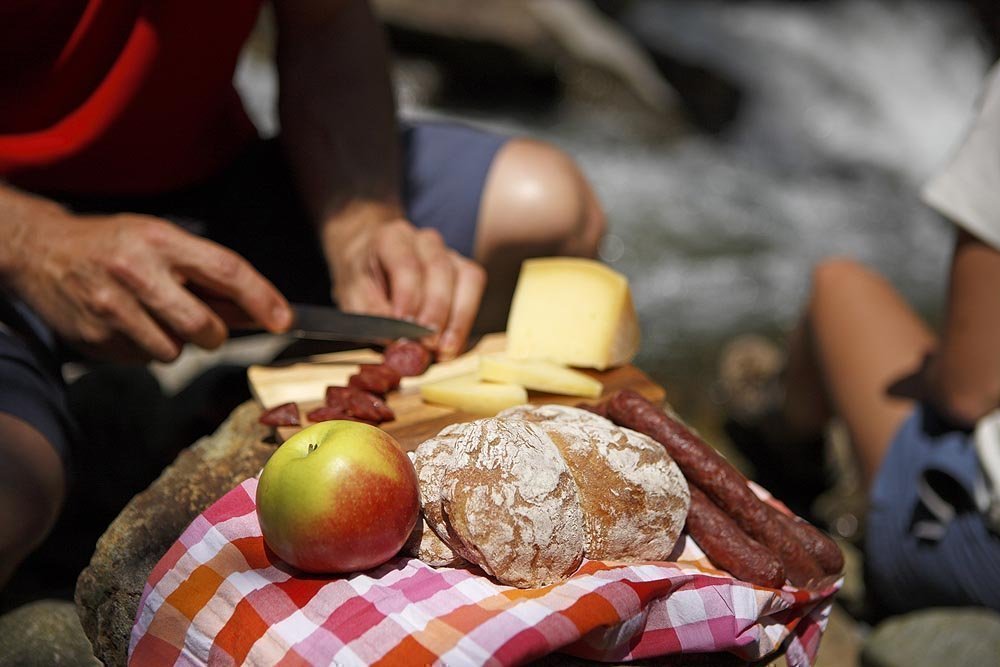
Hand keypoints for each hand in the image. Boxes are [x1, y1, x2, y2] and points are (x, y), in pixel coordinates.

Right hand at [8, 210, 291, 361]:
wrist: (41, 250)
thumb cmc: (115, 244)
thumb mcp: (163, 242)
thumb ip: (210, 276)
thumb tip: (263, 311)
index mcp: (161, 240)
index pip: (227, 271)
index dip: (262, 298)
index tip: (285, 321)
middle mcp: (136, 272)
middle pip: (204, 326)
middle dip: (214, 334)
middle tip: (204, 324)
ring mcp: (111, 307)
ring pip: (174, 351)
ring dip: (176, 342)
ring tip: (152, 314)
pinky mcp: (95, 337)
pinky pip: (144, 360)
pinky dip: (146, 348)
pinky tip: (127, 323)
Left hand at [326, 218, 485, 359]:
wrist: (373, 265)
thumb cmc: (364, 279)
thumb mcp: (353, 295)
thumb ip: (372, 315)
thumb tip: (397, 341)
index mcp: (391, 238)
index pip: (406, 264)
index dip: (408, 295)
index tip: (406, 324)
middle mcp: (425, 241)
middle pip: (440, 270)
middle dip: (436, 310)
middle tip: (428, 343)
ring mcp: (449, 254)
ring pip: (466, 278)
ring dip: (458, 318)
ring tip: (444, 349)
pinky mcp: (464, 271)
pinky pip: (474, 290)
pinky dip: (466, 320)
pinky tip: (452, 343)